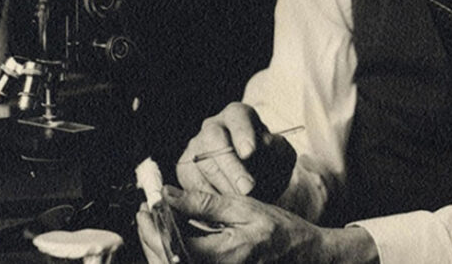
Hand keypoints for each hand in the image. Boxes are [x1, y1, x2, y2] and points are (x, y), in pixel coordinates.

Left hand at [137, 186, 378, 263]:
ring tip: (157, 223)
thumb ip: (203, 203)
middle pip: (166, 262)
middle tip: (146, 215)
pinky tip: (176, 238)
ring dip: (159, 248)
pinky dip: (174, 255)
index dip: (151, 227)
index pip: (171, 245)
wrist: (305, 257)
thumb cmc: (279, 230)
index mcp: (222, 256)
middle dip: (149, 239)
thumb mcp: (243, 208)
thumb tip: (168, 195)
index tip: (146, 207)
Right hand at [177, 103, 295, 202]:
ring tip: (242, 203)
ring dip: (223, 186)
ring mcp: (195, 147)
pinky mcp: (185, 169)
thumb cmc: (269, 165)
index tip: (250, 152)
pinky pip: (192, 185)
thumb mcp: (281, 156)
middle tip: (247, 188)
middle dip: (231, 166)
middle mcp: (213, 127)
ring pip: (202, 164)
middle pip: (214, 139)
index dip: (242, 134)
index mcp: (238, 116)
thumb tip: (264, 145)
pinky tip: (225, 208)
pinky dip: (210, 199)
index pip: (238, 117)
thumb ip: (278, 150)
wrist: (255, 183)